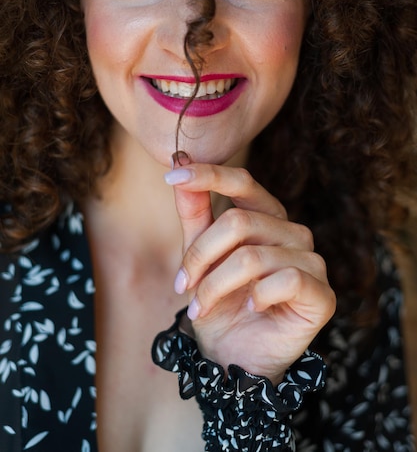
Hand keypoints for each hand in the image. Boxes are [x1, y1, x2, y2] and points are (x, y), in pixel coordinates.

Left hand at [165, 152, 335, 383]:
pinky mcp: (322, 293)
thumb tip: (178, 163)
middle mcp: (292, 232)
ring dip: (215, 286)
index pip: (243, 182)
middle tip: (182, 285)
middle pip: (238, 222)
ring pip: (252, 257)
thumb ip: (195, 212)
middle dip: (200, 256)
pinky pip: (284, 280)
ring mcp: (311, 261)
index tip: (173, 176)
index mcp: (267, 217)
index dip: (209, 175)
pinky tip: (252, 308)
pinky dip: (258, 296)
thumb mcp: (199, 256)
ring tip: (201, 308)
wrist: (234, 358)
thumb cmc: (220, 304)